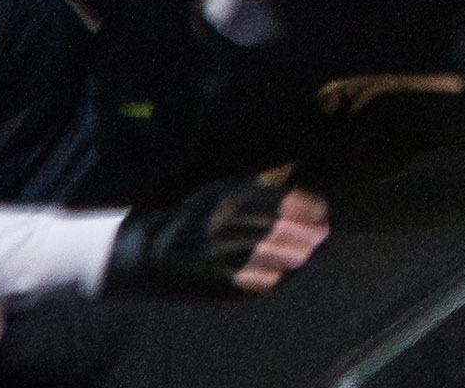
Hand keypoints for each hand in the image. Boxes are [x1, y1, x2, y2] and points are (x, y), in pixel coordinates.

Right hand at [110, 171, 331, 297]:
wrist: (141, 255)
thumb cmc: (187, 219)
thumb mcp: (214, 193)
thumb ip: (252, 189)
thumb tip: (294, 182)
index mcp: (223, 197)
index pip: (276, 200)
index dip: (305, 207)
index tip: (323, 211)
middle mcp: (221, 223)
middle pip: (276, 229)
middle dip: (305, 233)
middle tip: (322, 235)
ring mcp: (216, 254)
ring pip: (268, 256)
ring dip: (294, 256)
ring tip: (309, 254)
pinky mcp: (211, 280)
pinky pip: (249, 282)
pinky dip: (270, 279)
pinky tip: (284, 275)